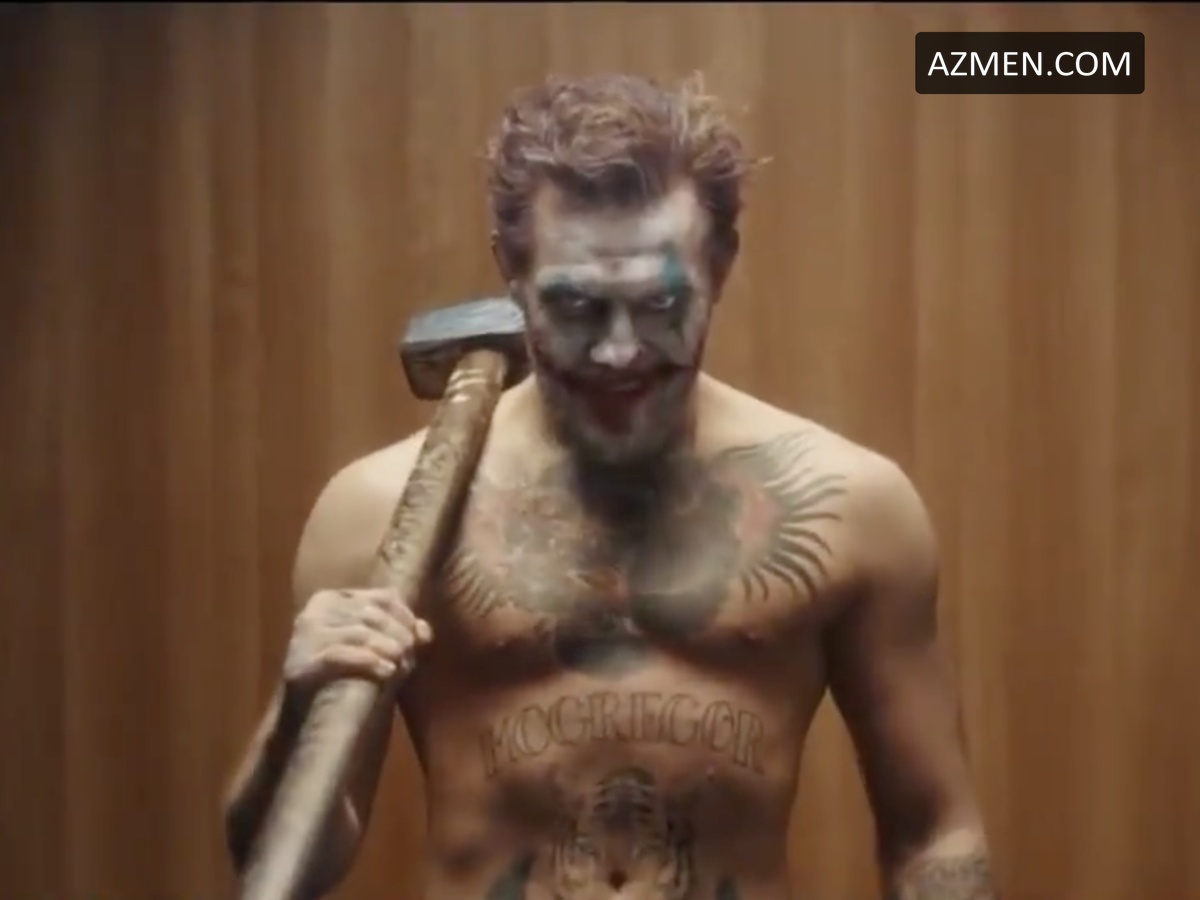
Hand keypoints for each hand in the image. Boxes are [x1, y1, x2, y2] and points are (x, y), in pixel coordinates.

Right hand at [283, 588, 431, 702]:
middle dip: (397, 634)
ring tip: (403, 665)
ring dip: (387, 649)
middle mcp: (315, 612)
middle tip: (412, 654)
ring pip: (358, 633)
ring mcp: (304, 637)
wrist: (311, 725)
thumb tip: (424, 631)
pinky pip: (341, 655)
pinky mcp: (300, 664)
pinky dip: (369, 662)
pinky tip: (388, 673)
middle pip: (371, 614)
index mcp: (332, 599)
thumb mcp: (377, 650)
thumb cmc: (350, 680)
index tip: (422, 638)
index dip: (406, 616)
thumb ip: (400, 634)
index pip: (381, 597)